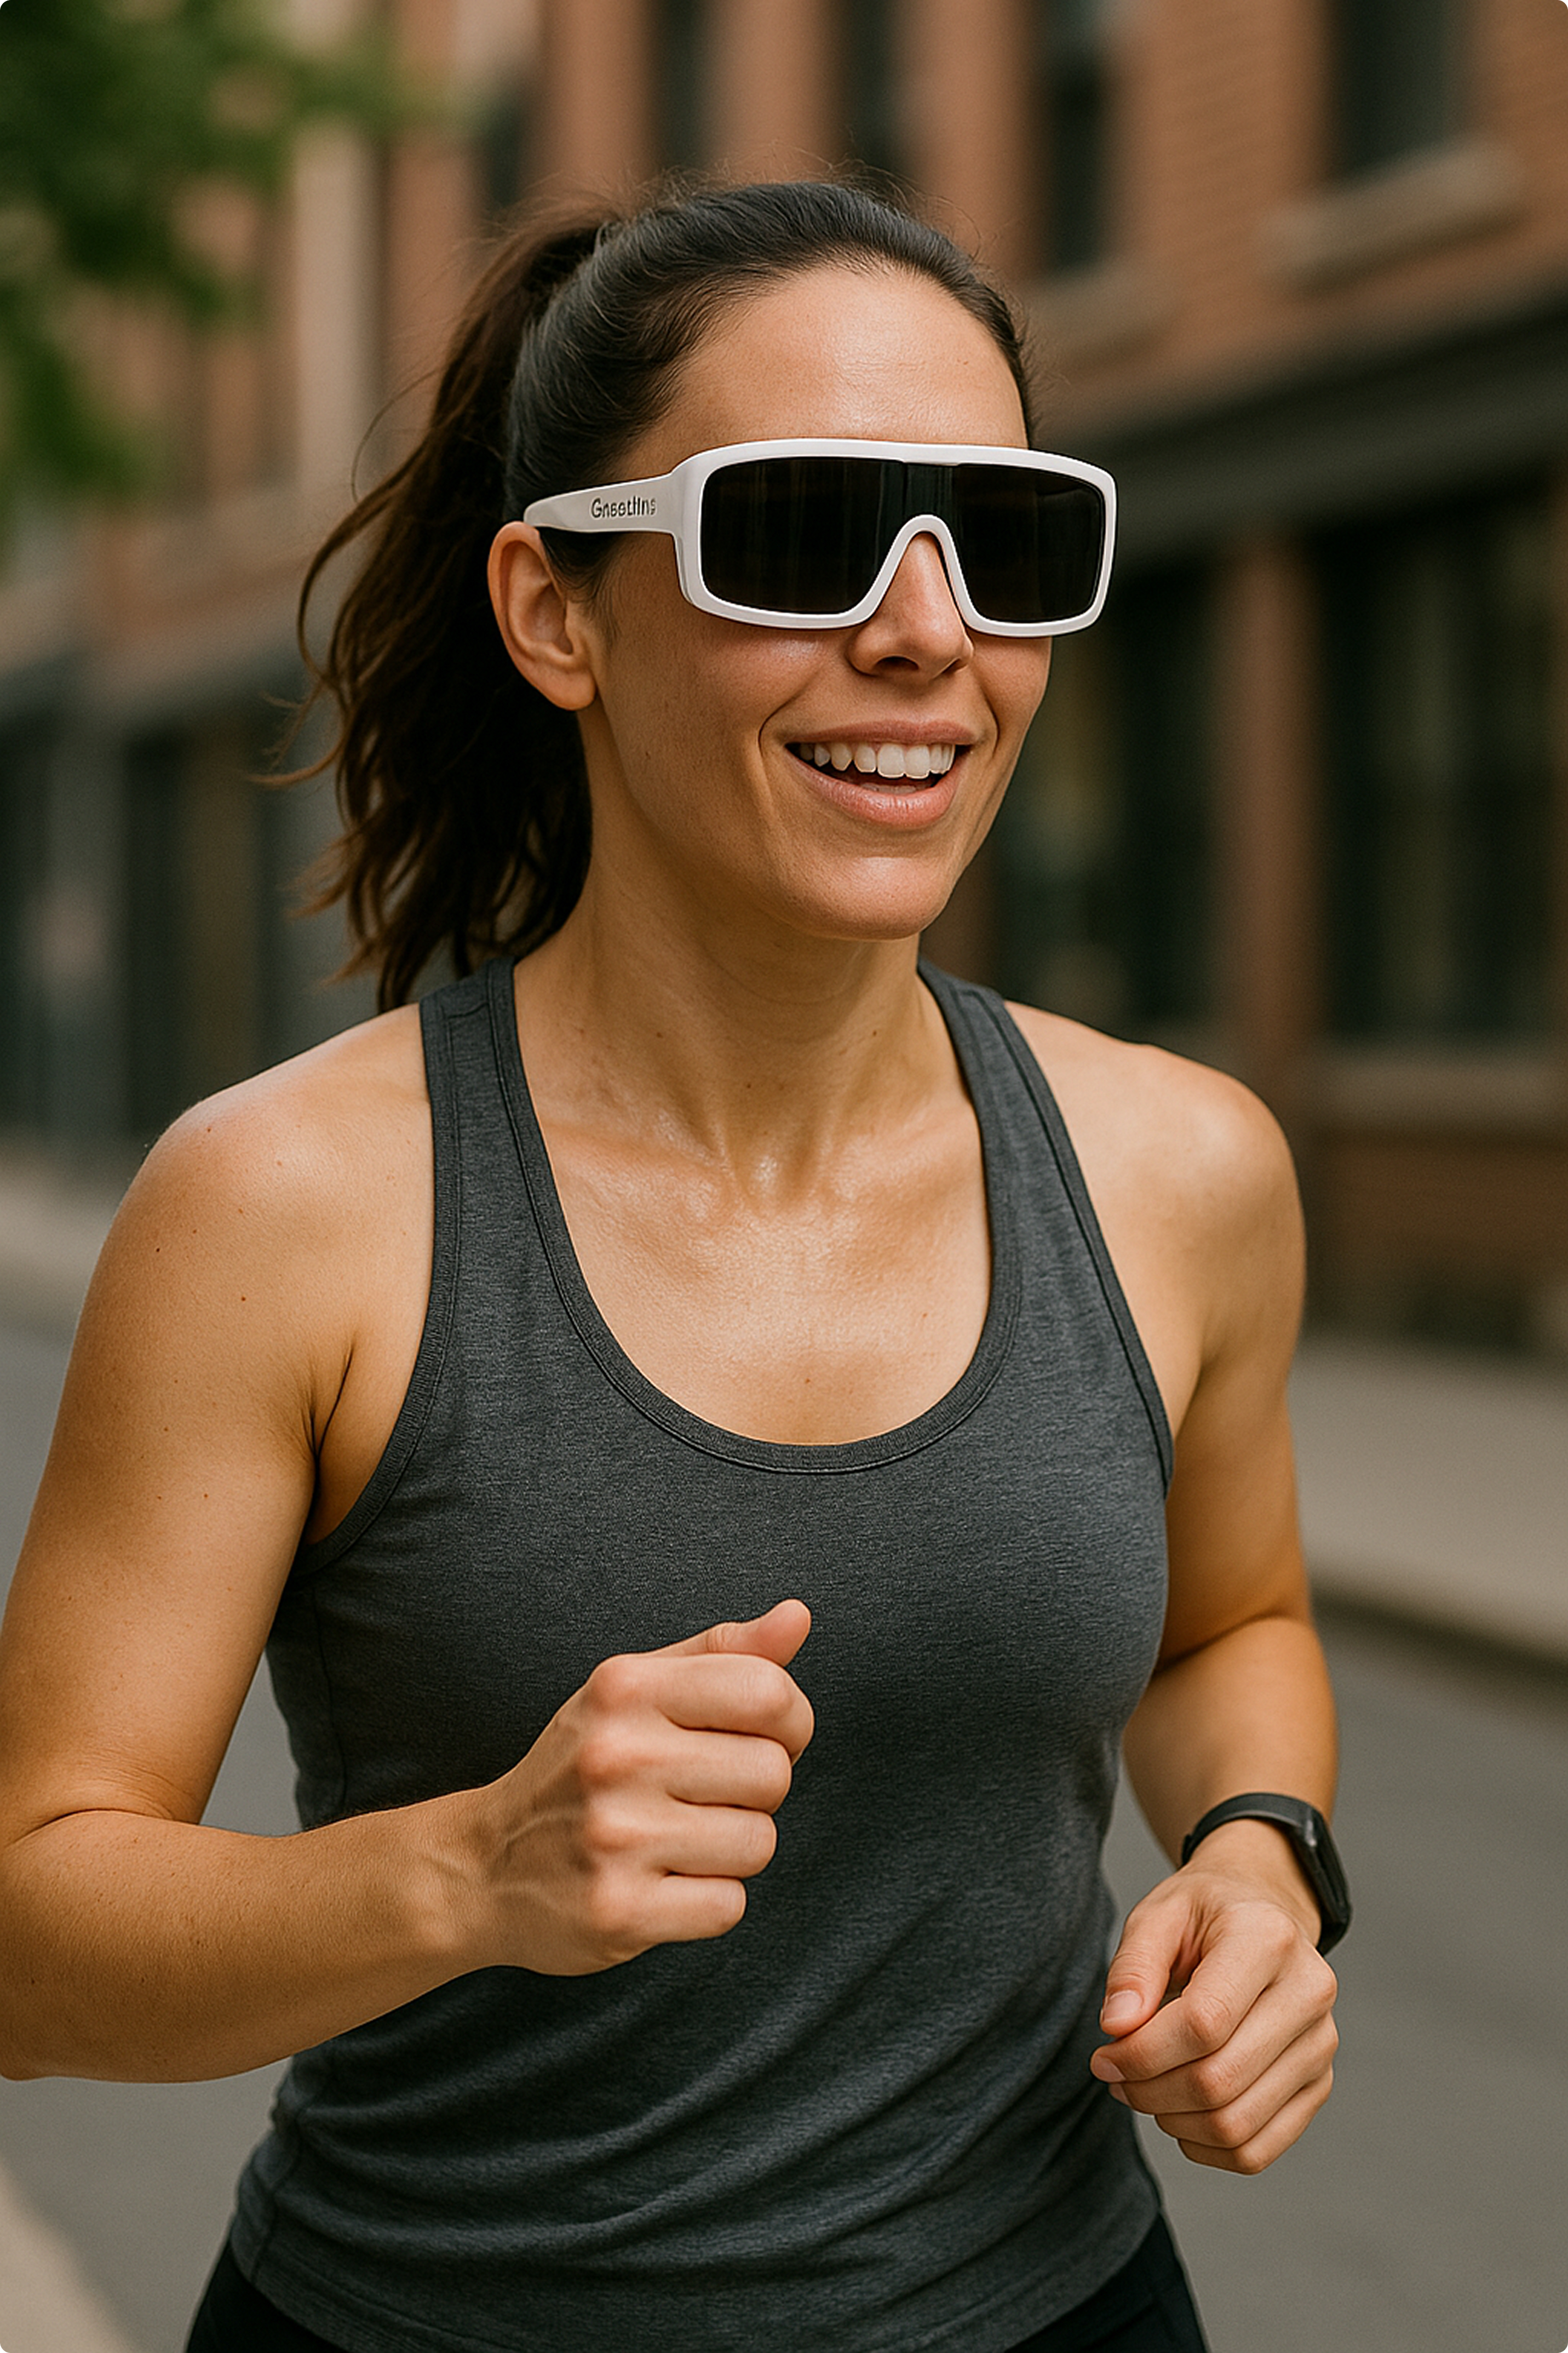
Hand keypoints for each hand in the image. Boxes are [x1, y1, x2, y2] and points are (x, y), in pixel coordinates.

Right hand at [455, 1599, 813, 1976]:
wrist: (484, 1865)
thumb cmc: (580, 1767)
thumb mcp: (637, 1690)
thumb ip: (724, 1652)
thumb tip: (797, 1616)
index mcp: (626, 1687)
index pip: (769, 1693)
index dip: (789, 1721)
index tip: (758, 1737)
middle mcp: (617, 1756)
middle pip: (772, 1774)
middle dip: (752, 1791)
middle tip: (699, 1796)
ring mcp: (615, 1837)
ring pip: (757, 1843)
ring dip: (730, 1849)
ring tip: (676, 1839)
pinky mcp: (619, 1912)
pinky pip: (727, 1906)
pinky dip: (705, 1901)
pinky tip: (660, 1883)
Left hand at [1089, 1819, 1338, 2173]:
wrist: (1262, 1915)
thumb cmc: (1205, 1915)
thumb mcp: (1159, 1915)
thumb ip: (1133, 1968)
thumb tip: (1117, 2028)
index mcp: (1268, 1939)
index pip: (1203, 2023)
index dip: (1142, 2052)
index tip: (1104, 2054)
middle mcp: (1308, 1993)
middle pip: (1219, 2080)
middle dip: (1149, 2090)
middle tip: (1115, 2075)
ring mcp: (1319, 2045)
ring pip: (1237, 2124)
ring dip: (1173, 2120)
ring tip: (1144, 2090)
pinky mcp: (1317, 2084)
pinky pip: (1258, 2149)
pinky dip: (1206, 2148)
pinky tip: (1178, 2115)